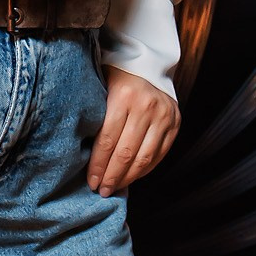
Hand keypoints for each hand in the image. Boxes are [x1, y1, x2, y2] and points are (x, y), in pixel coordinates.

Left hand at [88, 64, 178, 194]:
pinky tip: (131, 178)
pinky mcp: (175, 123)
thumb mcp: (100, 88)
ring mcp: (164, 115)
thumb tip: (80, 156)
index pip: (108, 140)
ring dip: (128, 178)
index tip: (90, 182)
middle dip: (112, 176)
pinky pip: (159, 154)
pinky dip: (145, 170)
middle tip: (101, 190)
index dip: (98, 165)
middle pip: (126, 152)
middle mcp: (147, 106)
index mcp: (123, 96)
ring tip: (114, 188)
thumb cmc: (115, 79)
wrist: (147, 65)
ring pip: (144, 157)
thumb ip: (94, 117)